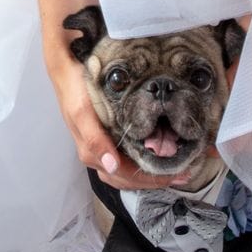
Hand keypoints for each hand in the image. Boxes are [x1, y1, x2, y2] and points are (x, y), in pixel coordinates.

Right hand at [46, 50, 190, 189]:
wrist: (66, 72)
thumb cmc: (75, 92)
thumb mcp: (83, 113)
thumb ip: (95, 141)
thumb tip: (112, 166)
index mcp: (93, 154)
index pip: (126, 177)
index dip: (152, 179)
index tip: (177, 173)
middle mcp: (99, 156)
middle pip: (130, 179)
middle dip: (156, 180)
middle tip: (184, 173)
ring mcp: (103, 150)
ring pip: (129, 174)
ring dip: (152, 176)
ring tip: (177, 171)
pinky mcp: (107, 142)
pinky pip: (128, 162)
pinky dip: (145, 165)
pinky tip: (160, 160)